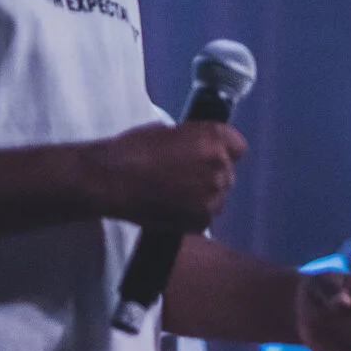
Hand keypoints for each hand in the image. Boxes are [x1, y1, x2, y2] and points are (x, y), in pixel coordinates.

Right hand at [88, 121, 243, 229]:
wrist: (112, 180)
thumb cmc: (133, 149)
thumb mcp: (168, 130)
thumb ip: (192, 139)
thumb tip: (198, 147)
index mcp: (215, 137)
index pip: (238, 147)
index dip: (223, 152)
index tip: (209, 157)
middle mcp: (220, 165)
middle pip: (227, 173)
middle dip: (210, 176)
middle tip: (184, 179)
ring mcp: (213, 194)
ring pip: (218, 197)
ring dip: (203, 197)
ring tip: (174, 196)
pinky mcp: (201, 219)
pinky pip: (204, 217)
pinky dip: (191, 215)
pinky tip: (171, 210)